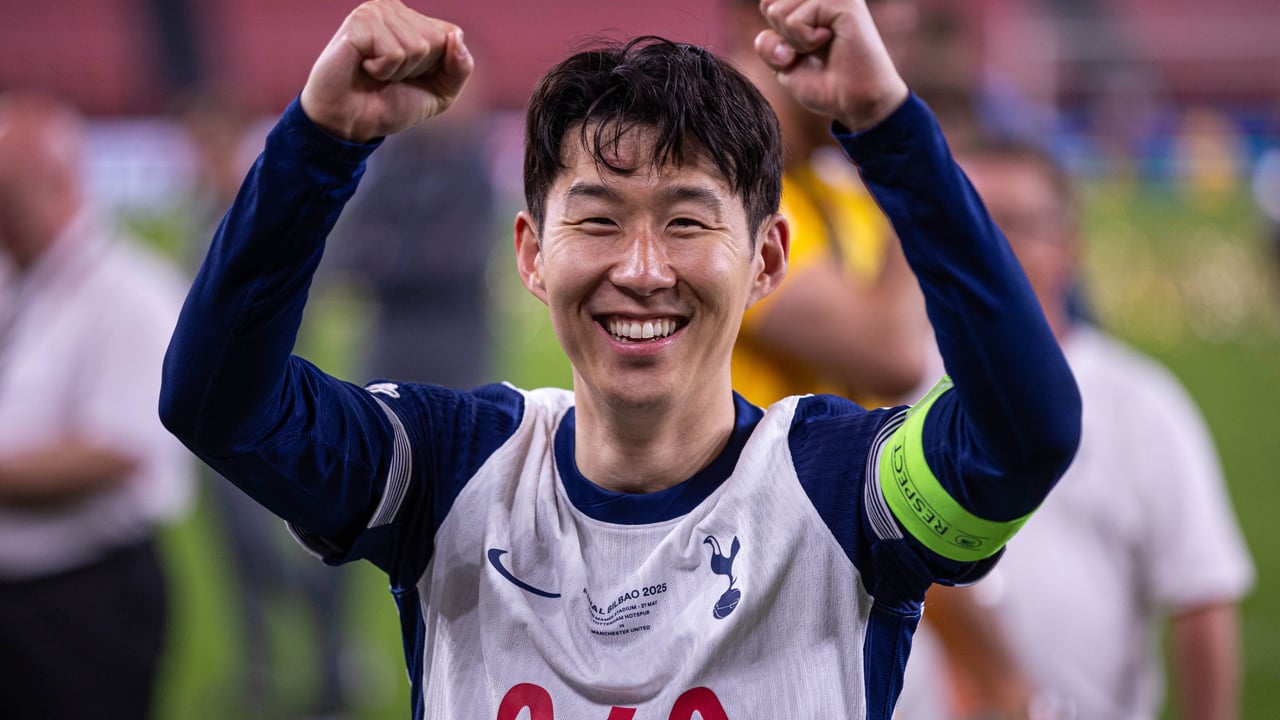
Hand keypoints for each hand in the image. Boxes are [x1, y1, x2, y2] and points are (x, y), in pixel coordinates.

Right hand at [299, 0, 472, 142]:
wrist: (350, 123)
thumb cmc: (391, 105)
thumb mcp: (440, 94)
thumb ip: (460, 68)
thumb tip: (456, 37)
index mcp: (414, 19)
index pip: (452, 35)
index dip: (438, 68)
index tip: (411, 76)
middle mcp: (395, 8)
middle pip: (437, 40)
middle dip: (418, 69)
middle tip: (390, 76)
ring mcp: (376, 11)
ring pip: (417, 46)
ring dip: (398, 71)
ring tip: (376, 72)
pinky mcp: (359, 21)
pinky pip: (394, 52)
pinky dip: (382, 70)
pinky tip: (364, 67)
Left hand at [753, 0, 907, 131]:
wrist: (856, 102)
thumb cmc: (825, 83)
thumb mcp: (783, 64)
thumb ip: (767, 40)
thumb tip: (768, 8)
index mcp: (812, 1)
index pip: (766, 2)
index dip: (774, 35)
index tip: (801, 50)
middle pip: (768, 5)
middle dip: (782, 38)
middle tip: (813, 51)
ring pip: (777, 11)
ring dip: (794, 42)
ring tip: (823, 47)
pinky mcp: (843, 2)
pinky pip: (794, 20)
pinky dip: (804, 41)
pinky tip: (831, 41)